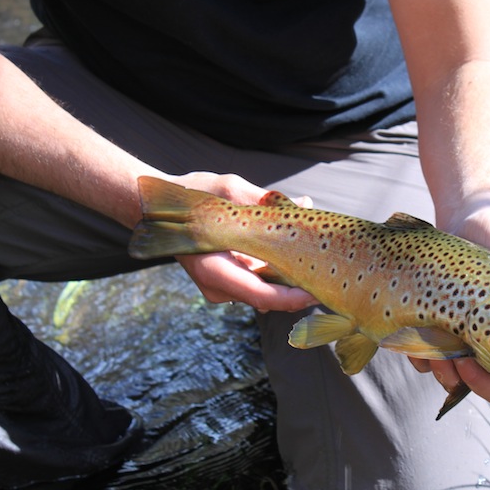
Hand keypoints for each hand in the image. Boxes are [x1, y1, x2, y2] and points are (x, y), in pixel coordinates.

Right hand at [161, 171, 319, 311]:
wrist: (155, 209)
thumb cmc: (190, 197)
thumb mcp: (228, 189)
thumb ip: (265, 200)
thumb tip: (305, 204)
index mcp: (215, 270)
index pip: (263, 296)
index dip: (294, 298)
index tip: (320, 291)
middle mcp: (219, 287)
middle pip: (270, 299)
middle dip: (301, 292)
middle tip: (334, 279)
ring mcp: (222, 288)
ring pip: (267, 294)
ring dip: (294, 284)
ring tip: (324, 270)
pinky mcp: (228, 283)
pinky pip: (260, 286)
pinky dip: (281, 277)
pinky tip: (302, 262)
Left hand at [411, 201, 489, 409]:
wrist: (464, 219)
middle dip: (484, 385)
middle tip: (469, 363)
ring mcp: (469, 342)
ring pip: (462, 383)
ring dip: (450, 376)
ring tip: (442, 354)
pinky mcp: (440, 334)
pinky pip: (430, 363)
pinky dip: (425, 360)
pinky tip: (420, 343)